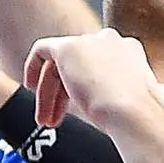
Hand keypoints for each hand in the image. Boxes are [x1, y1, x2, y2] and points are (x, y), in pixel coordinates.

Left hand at [20, 28, 158, 131]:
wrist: (133, 112)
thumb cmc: (134, 116)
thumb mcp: (123, 102)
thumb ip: (106, 93)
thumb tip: (91, 105)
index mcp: (129, 52)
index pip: (97, 66)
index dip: (82, 89)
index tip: (75, 109)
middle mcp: (111, 41)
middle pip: (77, 65)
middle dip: (62, 95)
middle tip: (54, 120)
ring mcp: (90, 42)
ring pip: (60, 65)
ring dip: (50, 94)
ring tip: (47, 121)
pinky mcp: (69, 47)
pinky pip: (43, 49)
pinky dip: (33, 67)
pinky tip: (30, 86)